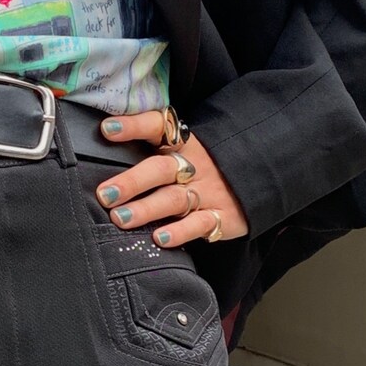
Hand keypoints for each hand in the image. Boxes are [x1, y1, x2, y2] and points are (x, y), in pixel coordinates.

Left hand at [96, 111, 248, 246]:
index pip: (159, 126)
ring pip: (175, 200)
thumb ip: (152, 146)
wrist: (260, 178)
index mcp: (184, 143)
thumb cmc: (207, 165)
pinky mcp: (223, 218)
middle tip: (105, 194)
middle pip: (161, 169)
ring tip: (120, 218)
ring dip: (146, 209)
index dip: (134, 126)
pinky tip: (159, 238)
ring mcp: (209, 193)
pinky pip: (200, 225)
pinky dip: (180, 232)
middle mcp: (195, 166)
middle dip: (132, 181)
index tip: (107, 129)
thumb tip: (106, 139)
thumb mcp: (186, 149)